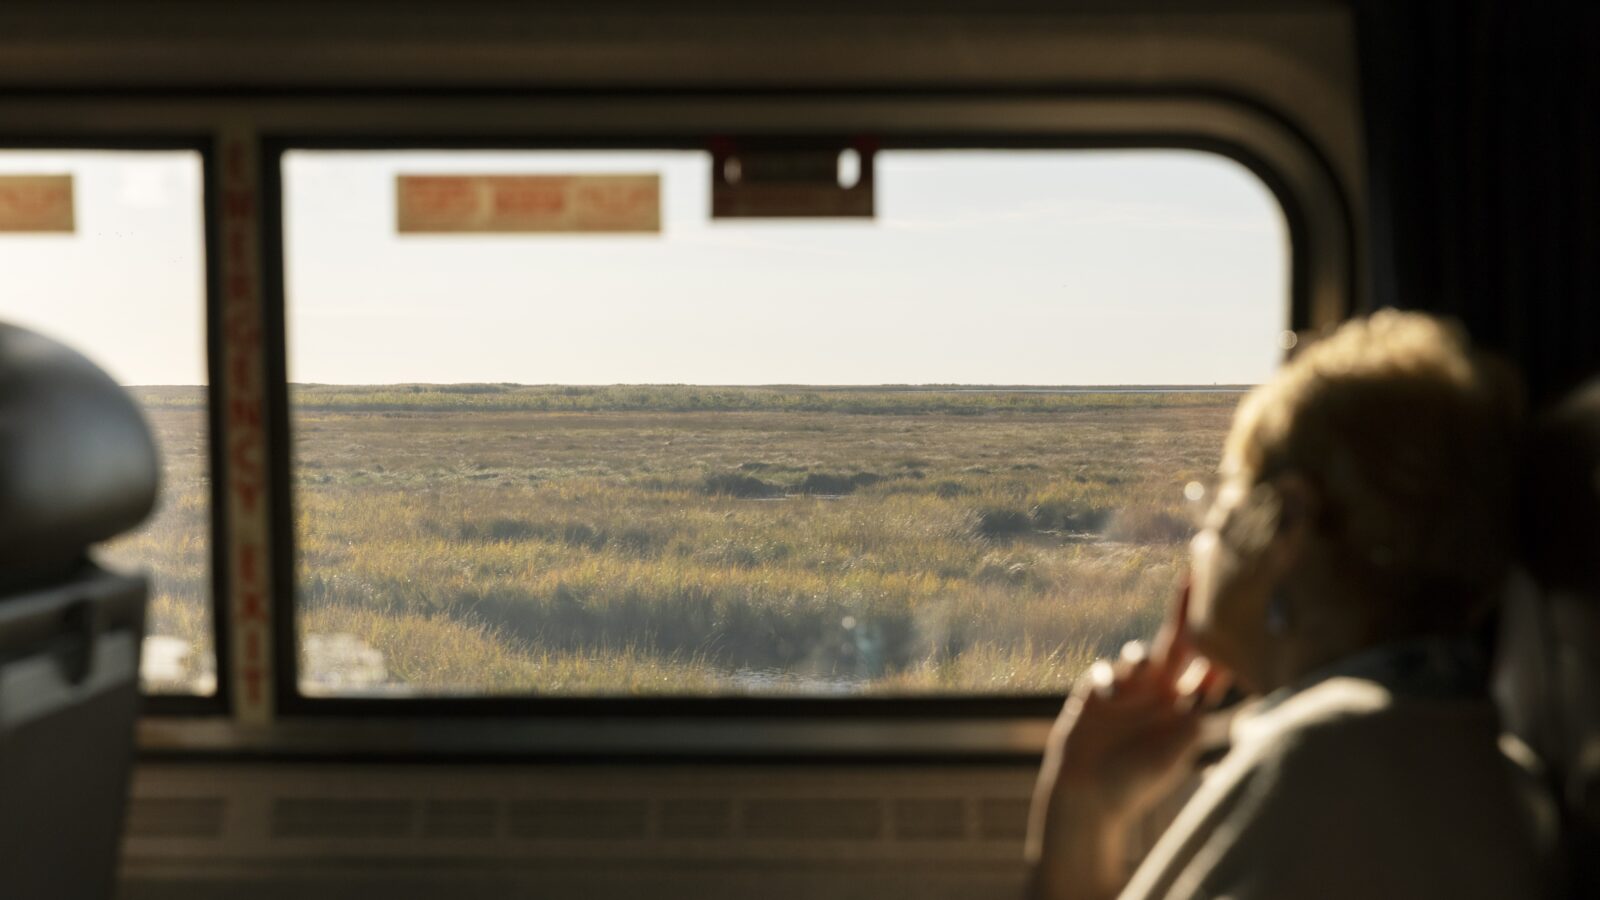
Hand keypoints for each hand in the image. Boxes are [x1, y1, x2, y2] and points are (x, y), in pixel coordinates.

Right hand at [1026, 584, 1230, 899]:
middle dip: (1185, 611)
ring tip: (1143, 671)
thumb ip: (1191, 720)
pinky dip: (1109, 678)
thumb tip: (1211, 693)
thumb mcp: (1174, 753)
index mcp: (1185, 708)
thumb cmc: (1136, 784)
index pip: (1208, 666)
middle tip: (1196, 574)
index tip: (1237, 608)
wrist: (1087, 799)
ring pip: (1138, 654)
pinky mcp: (1095, 693)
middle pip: (1176, 643)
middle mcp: (1159, 694)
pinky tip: (1108, 696)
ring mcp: (1127, 691)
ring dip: (1141, 657)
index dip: (1220, 639)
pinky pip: (1104, 671)